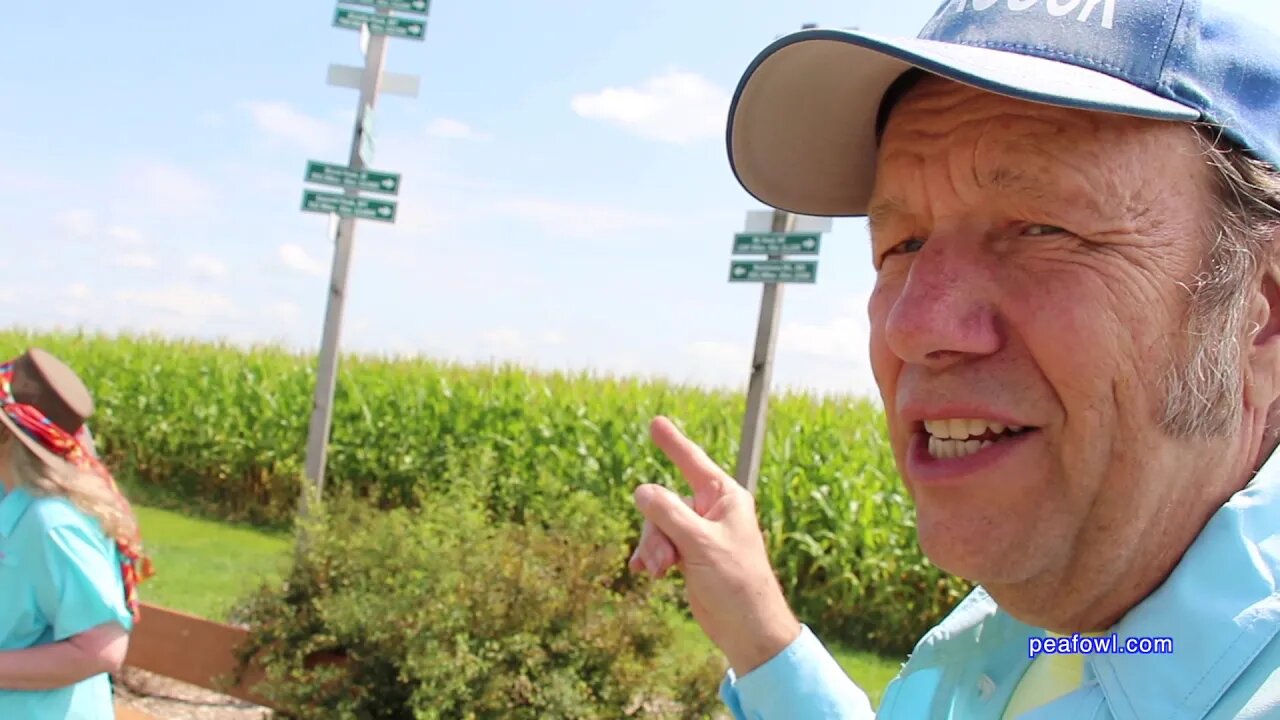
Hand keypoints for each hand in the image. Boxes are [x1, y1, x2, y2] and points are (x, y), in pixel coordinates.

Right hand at [629, 416, 800, 675]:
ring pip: (659, 525)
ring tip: (656, 571)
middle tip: (660, 558)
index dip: (673, 443)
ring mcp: (700, 533)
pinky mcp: (690, 555)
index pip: (693, 462)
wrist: (745, 627)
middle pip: (665, 502)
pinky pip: (660, 544)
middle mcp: (712, 511)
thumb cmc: (735, 581)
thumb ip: (668, 513)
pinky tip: (645, 572)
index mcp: (725, 498)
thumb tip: (641, 491)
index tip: (655, 422)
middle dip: (656, 529)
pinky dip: (651, 556)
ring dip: (653, 547)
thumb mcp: (699, 543)